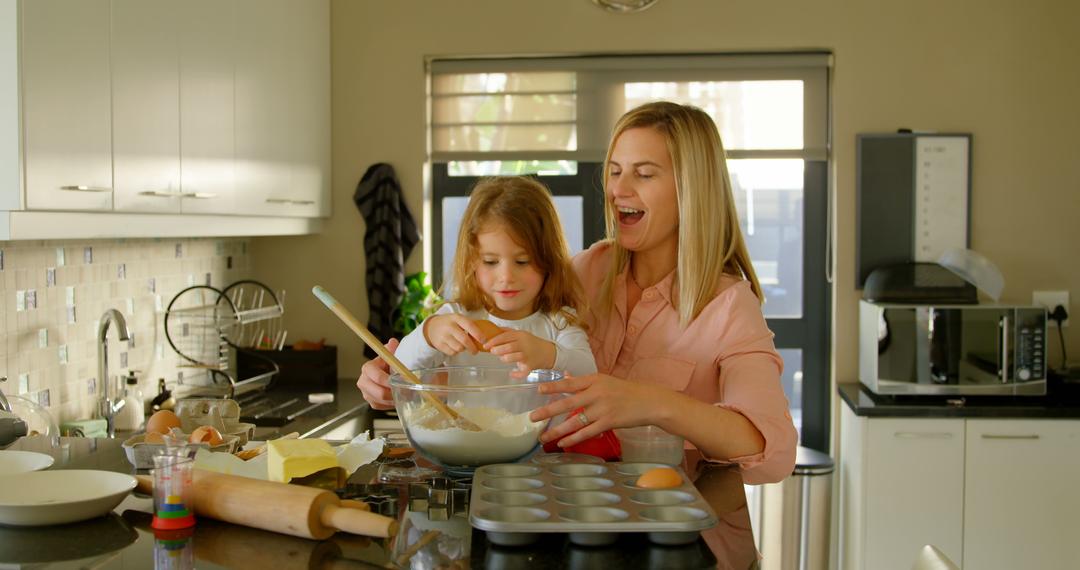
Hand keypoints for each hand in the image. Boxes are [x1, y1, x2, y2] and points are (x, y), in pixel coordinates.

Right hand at [356, 338, 398, 409]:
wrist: (387, 373)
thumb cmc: (389, 364)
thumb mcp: (391, 355)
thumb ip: (391, 350)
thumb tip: (392, 342)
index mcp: (368, 368)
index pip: (377, 377)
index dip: (389, 381)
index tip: (401, 382)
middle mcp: (363, 381)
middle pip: (379, 393)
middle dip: (394, 393)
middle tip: (406, 391)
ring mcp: (366, 393)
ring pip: (381, 401)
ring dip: (394, 399)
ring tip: (404, 394)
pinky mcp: (371, 402)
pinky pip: (381, 407)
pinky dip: (390, 404)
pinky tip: (396, 398)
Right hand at [424, 315, 483, 355]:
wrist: (432, 326)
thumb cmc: (450, 323)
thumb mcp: (458, 319)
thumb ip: (470, 325)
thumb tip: (486, 336)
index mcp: (457, 318)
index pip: (470, 325)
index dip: (478, 334)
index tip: (484, 341)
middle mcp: (450, 326)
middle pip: (464, 340)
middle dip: (473, 348)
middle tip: (476, 351)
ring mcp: (443, 336)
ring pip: (459, 348)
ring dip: (464, 349)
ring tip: (463, 346)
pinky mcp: (439, 344)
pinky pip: (452, 352)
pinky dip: (456, 352)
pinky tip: (455, 347)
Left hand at [485, 330, 555, 370]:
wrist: (547, 352)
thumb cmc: (531, 343)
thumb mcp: (520, 334)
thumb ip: (507, 332)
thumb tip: (491, 329)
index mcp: (520, 335)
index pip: (505, 336)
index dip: (494, 341)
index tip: (486, 345)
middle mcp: (524, 344)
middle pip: (509, 347)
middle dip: (498, 350)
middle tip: (493, 351)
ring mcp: (528, 355)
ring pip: (514, 358)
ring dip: (505, 359)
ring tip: (503, 358)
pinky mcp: (531, 365)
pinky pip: (523, 371)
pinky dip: (516, 374)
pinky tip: (512, 373)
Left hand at [528, 374, 679, 447]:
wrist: (649, 402)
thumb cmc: (625, 391)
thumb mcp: (605, 381)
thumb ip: (584, 381)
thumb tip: (564, 376)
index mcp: (595, 380)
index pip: (570, 383)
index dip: (553, 387)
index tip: (538, 390)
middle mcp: (597, 393)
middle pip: (568, 403)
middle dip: (548, 411)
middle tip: (532, 417)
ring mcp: (603, 409)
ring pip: (575, 422)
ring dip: (557, 430)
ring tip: (543, 437)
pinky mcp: (609, 422)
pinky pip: (587, 432)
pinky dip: (573, 438)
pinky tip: (561, 442)